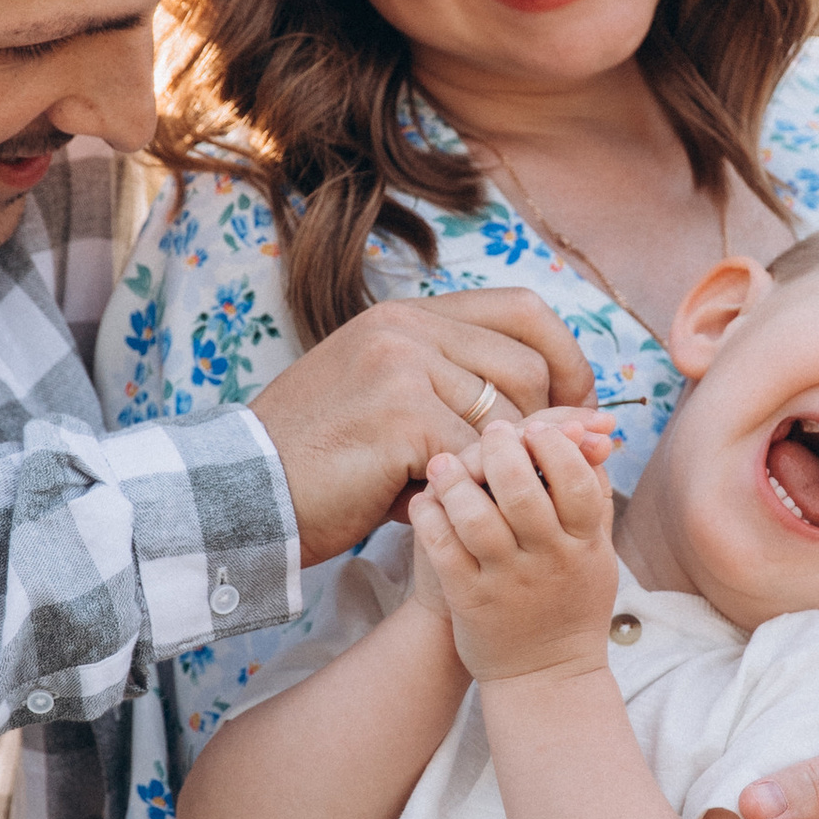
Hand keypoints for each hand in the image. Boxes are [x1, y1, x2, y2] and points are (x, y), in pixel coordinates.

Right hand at [250, 289, 595, 566]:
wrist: (240, 492)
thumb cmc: (319, 463)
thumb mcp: (391, 409)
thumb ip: (461, 398)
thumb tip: (575, 419)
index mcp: (406, 316)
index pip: (522, 310)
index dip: (566, 357)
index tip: (578, 407)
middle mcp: (406, 329)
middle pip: (527, 366)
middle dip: (548, 425)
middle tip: (541, 471)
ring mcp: (402, 368)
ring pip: (507, 417)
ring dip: (505, 466)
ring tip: (481, 493)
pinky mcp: (401, 417)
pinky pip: (477, 458)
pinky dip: (474, 491)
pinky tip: (443, 509)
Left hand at [409, 412, 617, 681]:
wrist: (546, 677)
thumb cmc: (571, 602)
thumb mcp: (598, 552)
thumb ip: (594, 495)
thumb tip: (590, 435)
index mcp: (584, 544)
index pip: (575, 479)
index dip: (554, 444)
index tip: (535, 428)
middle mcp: (548, 561)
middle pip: (521, 490)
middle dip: (500, 449)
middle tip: (490, 434)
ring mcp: (506, 581)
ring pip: (475, 517)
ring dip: (456, 480)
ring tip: (446, 462)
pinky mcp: (469, 600)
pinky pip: (442, 548)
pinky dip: (429, 518)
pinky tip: (425, 500)